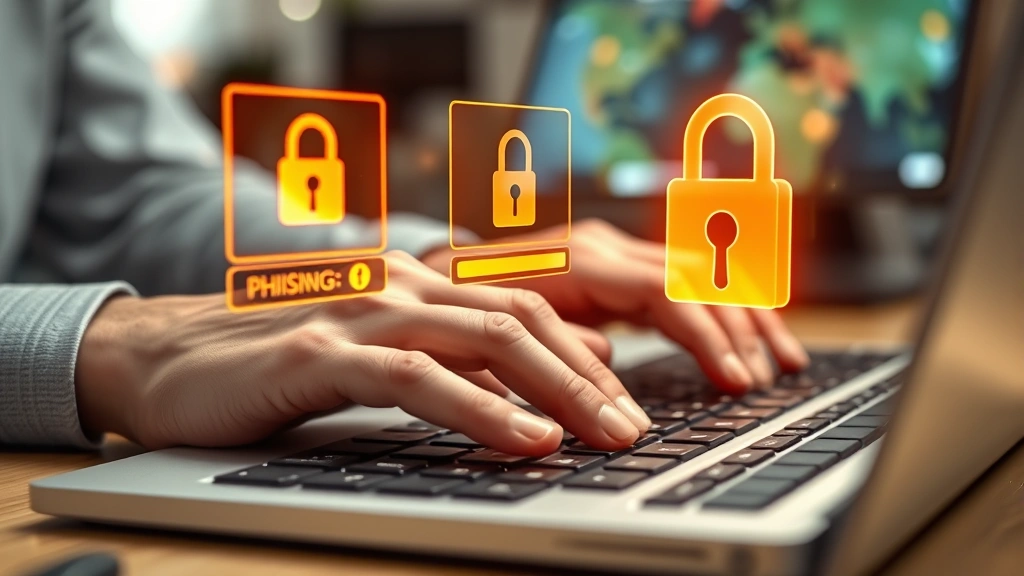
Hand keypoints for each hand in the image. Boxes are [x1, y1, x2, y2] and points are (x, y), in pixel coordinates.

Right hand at [75, 251, 649, 454]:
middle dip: (589, 375)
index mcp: (415, 279)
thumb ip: (458, 360)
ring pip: (484, 339)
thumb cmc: (275, 362)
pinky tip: (527, 441)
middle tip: (635, 428)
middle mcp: (397, 281)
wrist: (162, 357)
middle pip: (521, 317)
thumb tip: (545, 380)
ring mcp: (359, 310)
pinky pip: (418, 379)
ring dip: (558, 390)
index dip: (585, 353)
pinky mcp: (318, 353)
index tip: (628, 404)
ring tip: (607, 436)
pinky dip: (481, 411)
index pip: (524, 305)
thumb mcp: (383, 355)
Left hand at [423, 220, 808, 393]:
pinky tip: (749, 334)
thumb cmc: (460, 306)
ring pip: (700, 276)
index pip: (666, 290)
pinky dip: (720, 311)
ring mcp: (612, 254)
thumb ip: (550, 341)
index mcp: (578, 259)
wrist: (436, 277)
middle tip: (765, 379)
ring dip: (743, 317)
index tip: (735, 379)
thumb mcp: (496, 329)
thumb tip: (607, 363)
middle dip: (738, 328)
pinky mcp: (616, 271)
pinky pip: (683, 284)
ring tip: (781, 362)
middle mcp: (603, 247)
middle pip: (696, 277)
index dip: (706, 334)